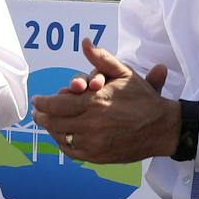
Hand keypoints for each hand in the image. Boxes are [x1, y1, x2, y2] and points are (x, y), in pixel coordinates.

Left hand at [30, 40, 174, 162]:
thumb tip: (85, 42)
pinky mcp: (98, 157)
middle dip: (42, 116)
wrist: (161, 128)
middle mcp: (91, 125)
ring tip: (48, 122)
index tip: (36, 100)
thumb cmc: (142, 99)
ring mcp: (93, 144)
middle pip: (53, 122)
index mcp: (95, 102)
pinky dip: (63, 143)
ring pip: (60, 137)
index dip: (42, 103)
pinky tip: (63, 136)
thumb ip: (101, 58)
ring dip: (51, 129)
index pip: (56, 105)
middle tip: (38, 112)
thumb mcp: (124, 73)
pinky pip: (71, 152)